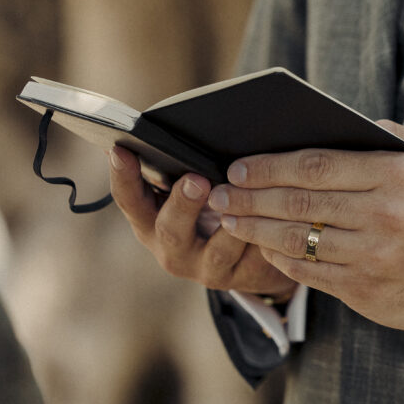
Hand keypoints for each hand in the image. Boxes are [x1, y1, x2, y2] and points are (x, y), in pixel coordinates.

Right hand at [108, 147, 295, 299]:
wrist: (249, 261)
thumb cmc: (211, 210)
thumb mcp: (189, 192)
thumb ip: (175, 167)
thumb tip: (167, 125)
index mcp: (150, 223)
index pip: (129, 199)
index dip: (122, 176)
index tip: (121, 149)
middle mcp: (172, 251)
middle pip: (171, 229)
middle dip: (183, 203)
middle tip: (197, 180)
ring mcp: (207, 269)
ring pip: (220, 249)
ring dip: (234, 222)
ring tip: (248, 199)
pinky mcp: (243, 279)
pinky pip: (257, 258)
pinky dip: (268, 237)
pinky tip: (282, 217)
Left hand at [207, 122, 403, 333]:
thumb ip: (396, 136)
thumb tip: (348, 123)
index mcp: (399, 177)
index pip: (320, 165)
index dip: (272, 165)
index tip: (240, 165)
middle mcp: (385, 216)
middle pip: (300, 201)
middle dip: (250, 196)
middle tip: (219, 191)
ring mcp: (372, 255)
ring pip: (297, 239)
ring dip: (254, 228)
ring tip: (226, 219)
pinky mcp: (362, 289)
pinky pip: (307, 272)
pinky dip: (277, 259)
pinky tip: (259, 247)